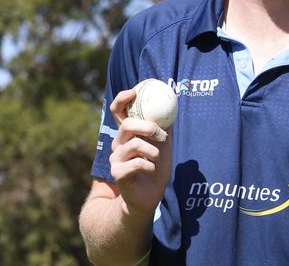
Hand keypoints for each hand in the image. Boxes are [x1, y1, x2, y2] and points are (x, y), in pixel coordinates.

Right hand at [109, 89, 172, 217]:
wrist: (148, 197)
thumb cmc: (155, 168)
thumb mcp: (163, 144)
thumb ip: (164, 127)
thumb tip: (173, 105)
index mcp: (127, 135)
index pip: (117, 111)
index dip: (122, 99)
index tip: (134, 92)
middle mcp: (117, 144)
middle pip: (127, 125)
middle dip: (148, 127)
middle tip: (161, 135)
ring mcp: (115, 159)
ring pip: (135, 145)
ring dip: (153, 151)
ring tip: (156, 159)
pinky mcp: (118, 173)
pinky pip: (137, 163)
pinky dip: (150, 166)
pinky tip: (151, 171)